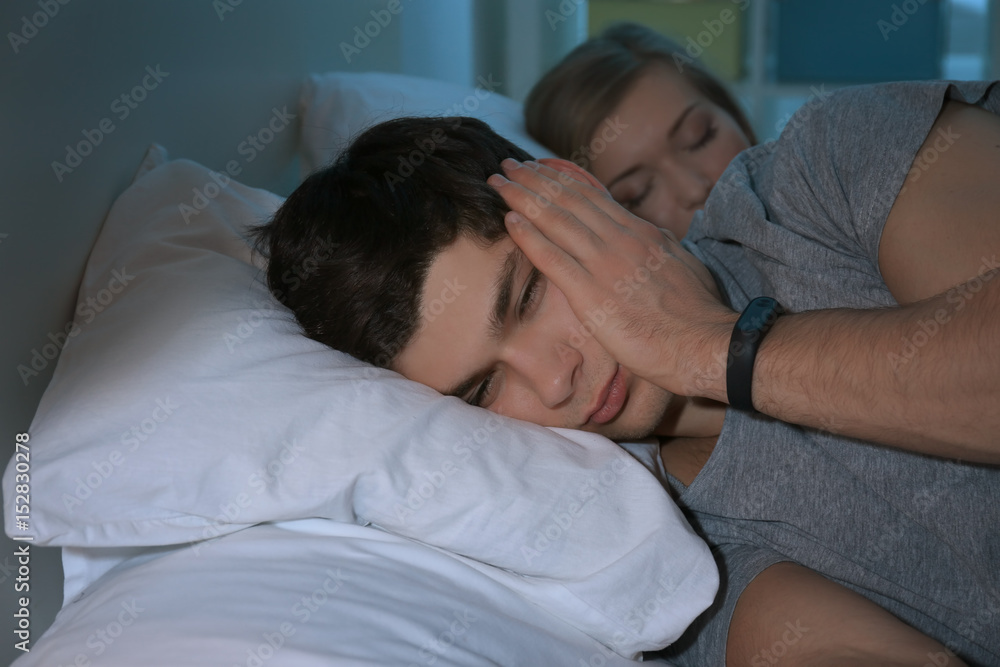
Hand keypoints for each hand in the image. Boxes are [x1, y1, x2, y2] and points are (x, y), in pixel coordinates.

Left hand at [487, 158, 736, 399]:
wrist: (708, 344)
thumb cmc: (699, 315)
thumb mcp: (682, 266)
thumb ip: (658, 248)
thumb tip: (647, 234)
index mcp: (641, 233)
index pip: (593, 196)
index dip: (561, 179)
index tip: (539, 168)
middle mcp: (621, 240)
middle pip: (569, 199)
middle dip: (534, 178)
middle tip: (508, 165)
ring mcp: (605, 265)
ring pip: (556, 220)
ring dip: (523, 198)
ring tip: (498, 182)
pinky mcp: (592, 295)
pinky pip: (553, 258)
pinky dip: (529, 236)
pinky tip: (508, 220)